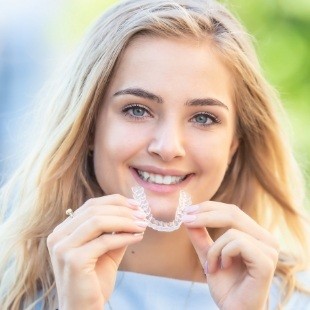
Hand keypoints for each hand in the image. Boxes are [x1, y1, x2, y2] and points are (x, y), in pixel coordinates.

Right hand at [47, 194, 146, 309]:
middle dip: (123, 210)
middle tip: (143, 215)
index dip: (115, 201)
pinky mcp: (73, 260)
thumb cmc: (94, 281)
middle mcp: (58, 236)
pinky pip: (104, 241)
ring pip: (98, 221)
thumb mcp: (106, 250)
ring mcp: (63, 248)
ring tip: (142, 224)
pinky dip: (124, 236)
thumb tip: (134, 213)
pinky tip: (138, 237)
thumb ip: (115, 231)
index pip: (91, 205)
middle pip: (94, 210)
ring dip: (125, 221)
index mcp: (63, 231)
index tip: (136, 205)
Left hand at [182, 201, 278, 309]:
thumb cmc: (226, 286)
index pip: (232, 211)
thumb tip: (188, 216)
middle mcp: (266, 239)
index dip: (209, 207)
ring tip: (211, 266)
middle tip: (186, 220)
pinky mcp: (266, 261)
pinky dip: (223, 254)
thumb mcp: (208, 255)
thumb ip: (200, 236)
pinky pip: (238, 243)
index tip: (187, 211)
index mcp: (255, 234)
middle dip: (205, 215)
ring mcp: (269, 249)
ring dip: (214, 249)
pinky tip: (223, 267)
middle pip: (233, 213)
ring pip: (231, 231)